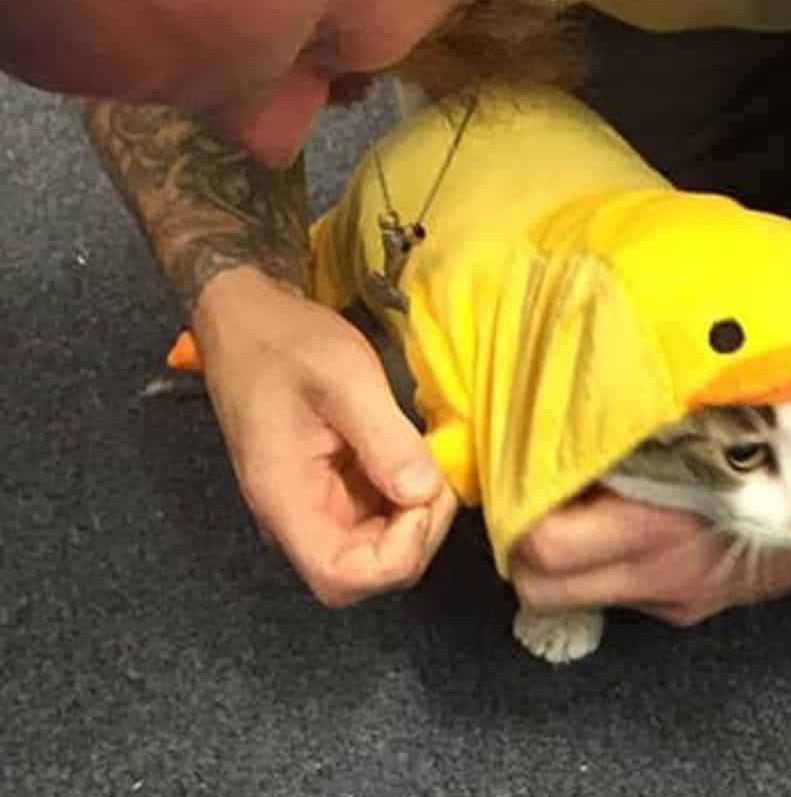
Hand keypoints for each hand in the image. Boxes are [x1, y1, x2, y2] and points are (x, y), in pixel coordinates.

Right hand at [191, 268, 457, 605]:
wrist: (247, 318)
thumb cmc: (285, 342)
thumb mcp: (344, 377)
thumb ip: (384, 438)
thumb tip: (425, 492)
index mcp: (285, 500)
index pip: (341, 578)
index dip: (396, 557)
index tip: (423, 497)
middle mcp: (296, 516)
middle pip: (366, 571)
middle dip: (417, 533)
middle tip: (436, 472)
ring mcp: (313, 504)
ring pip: (377, 547)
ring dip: (416, 514)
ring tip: (427, 457)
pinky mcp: (331, 487)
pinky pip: (377, 515)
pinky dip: (407, 495)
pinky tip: (415, 454)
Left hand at [510, 399, 790, 627]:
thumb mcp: (725, 413)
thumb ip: (653, 419)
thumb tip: (583, 392)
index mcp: (663, 527)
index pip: (541, 545)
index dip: (517, 505)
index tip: (523, 462)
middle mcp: (660, 576)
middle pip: (538, 587)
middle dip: (522, 544)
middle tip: (535, 487)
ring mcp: (676, 599)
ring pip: (576, 595)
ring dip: (562, 556)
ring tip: (579, 498)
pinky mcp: (694, 607)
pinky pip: (621, 593)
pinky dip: (606, 562)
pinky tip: (632, 515)